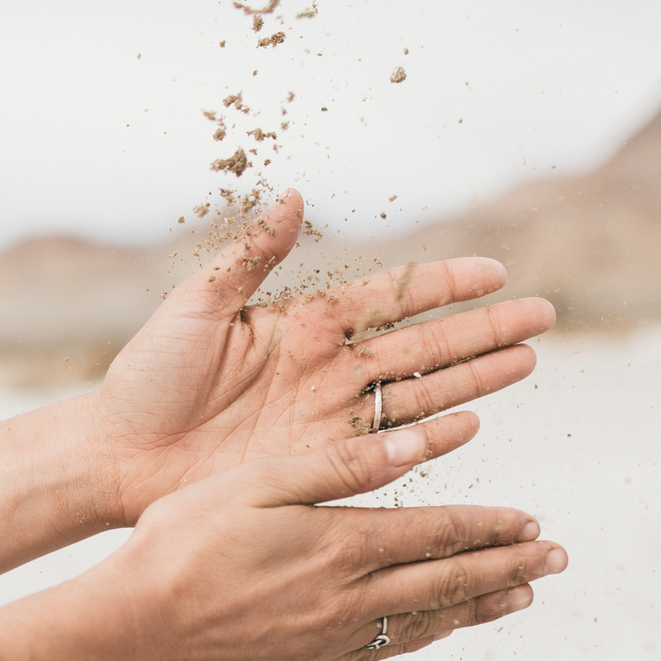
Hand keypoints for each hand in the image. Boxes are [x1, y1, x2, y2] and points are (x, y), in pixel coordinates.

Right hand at [0, 414, 566, 660]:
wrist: (132, 629)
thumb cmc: (181, 540)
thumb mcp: (256, 481)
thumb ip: (339, 464)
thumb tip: (418, 444)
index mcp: (341, 543)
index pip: (438, 532)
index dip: (490, 526)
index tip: (532, 520)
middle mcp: (348, 598)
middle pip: (448, 581)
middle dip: (508, 567)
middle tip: (556, 560)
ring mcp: (330, 640)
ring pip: (425, 622)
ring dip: (478, 606)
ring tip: (520, 596)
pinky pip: (384, 651)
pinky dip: (424, 636)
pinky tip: (438, 629)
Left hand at [77, 190, 554, 524]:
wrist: (117, 456)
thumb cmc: (145, 379)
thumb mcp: (196, 307)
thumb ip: (250, 257)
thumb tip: (295, 194)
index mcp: (302, 323)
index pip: (391, 296)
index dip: (443, 284)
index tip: (495, 272)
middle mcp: (326, 369)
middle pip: (424, 345)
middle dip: (484, 331)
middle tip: (543, 318)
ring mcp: (328, 419)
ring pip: (420, 393)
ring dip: (476, 379)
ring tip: (528, 362)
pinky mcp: (320, 466)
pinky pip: (387, 448)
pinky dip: (430, 436)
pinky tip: (473, 422)